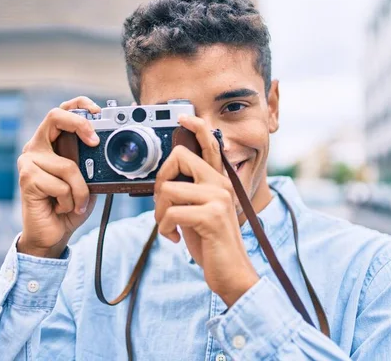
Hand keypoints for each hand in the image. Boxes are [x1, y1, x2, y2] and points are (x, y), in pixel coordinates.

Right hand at [16, 96, 100, 257]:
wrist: (53, 234)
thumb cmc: (70, 205)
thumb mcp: (89, 180)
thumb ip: (93, 162)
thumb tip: (111, 146)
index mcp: (51, 143)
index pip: (62, 111)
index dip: (79, 105)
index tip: (98, 112)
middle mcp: (37, 147)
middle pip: (55, 117)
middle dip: (80, 125)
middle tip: (95, 141)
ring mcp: (29, 162)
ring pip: (69, 165)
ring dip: (80, 190)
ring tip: (75, 202)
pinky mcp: (27, 178)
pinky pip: (62, 185)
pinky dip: (70, 200)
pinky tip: (61, 207)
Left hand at [154, 115, 258, 305]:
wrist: (230, 272)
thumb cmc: (211, 242)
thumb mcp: (199, 212)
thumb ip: (190, 193)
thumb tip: (166, 180)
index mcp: (219, 181)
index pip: (210, 145)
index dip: (196, 128)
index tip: (182, 118)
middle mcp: (221, 184)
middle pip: (178, 158)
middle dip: (160, 183)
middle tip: (164, 206)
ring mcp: (218, 198)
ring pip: (168, 189)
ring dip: (160, 213)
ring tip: (170, 227)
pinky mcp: (211, 216)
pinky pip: (171, 213)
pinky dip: (164, 229)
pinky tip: (175, 238)